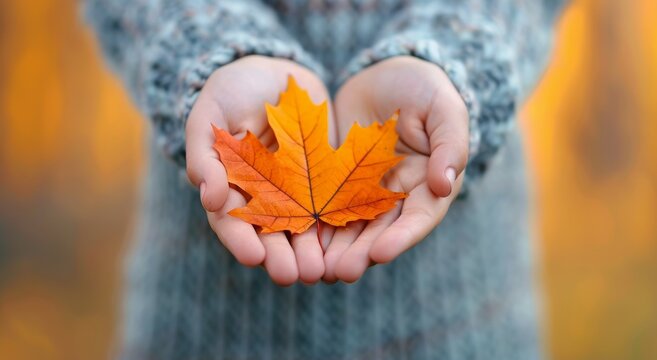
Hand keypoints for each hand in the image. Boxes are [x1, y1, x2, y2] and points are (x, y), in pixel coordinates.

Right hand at [186, 56, 334, 284]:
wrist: (274, 72)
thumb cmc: (233, 90)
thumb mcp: (209, 114)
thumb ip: (204, 155)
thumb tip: (209, 198)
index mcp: (229, 186)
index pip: (230, 220)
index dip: (240, 239)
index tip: (253, 257)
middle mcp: (261, 196)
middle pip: (268, 232)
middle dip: (279, 256)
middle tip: (291, 276)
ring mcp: (294, 191)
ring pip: (300, 227)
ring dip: (308, 251)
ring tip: (319, 272)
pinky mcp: (324, 182)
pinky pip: (331, 207)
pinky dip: (336, 228)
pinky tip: (346, 245)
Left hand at [323, 56, 468, 282]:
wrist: (384, 74)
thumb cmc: (422, 87)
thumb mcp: (443, 108)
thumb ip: (450, 144)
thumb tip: (445, 184)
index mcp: (429, 182)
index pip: (419, 217)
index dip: (402, 237)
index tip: (381, 253)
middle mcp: (397, 195)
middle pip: (381, 230)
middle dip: (361, 252)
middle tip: (341, 272)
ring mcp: (366, 191)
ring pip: (352, 226)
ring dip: (336, 249)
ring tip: (318, 269)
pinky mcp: (337, 183)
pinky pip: (326, 207)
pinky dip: (315, 226)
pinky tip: (298, 242)